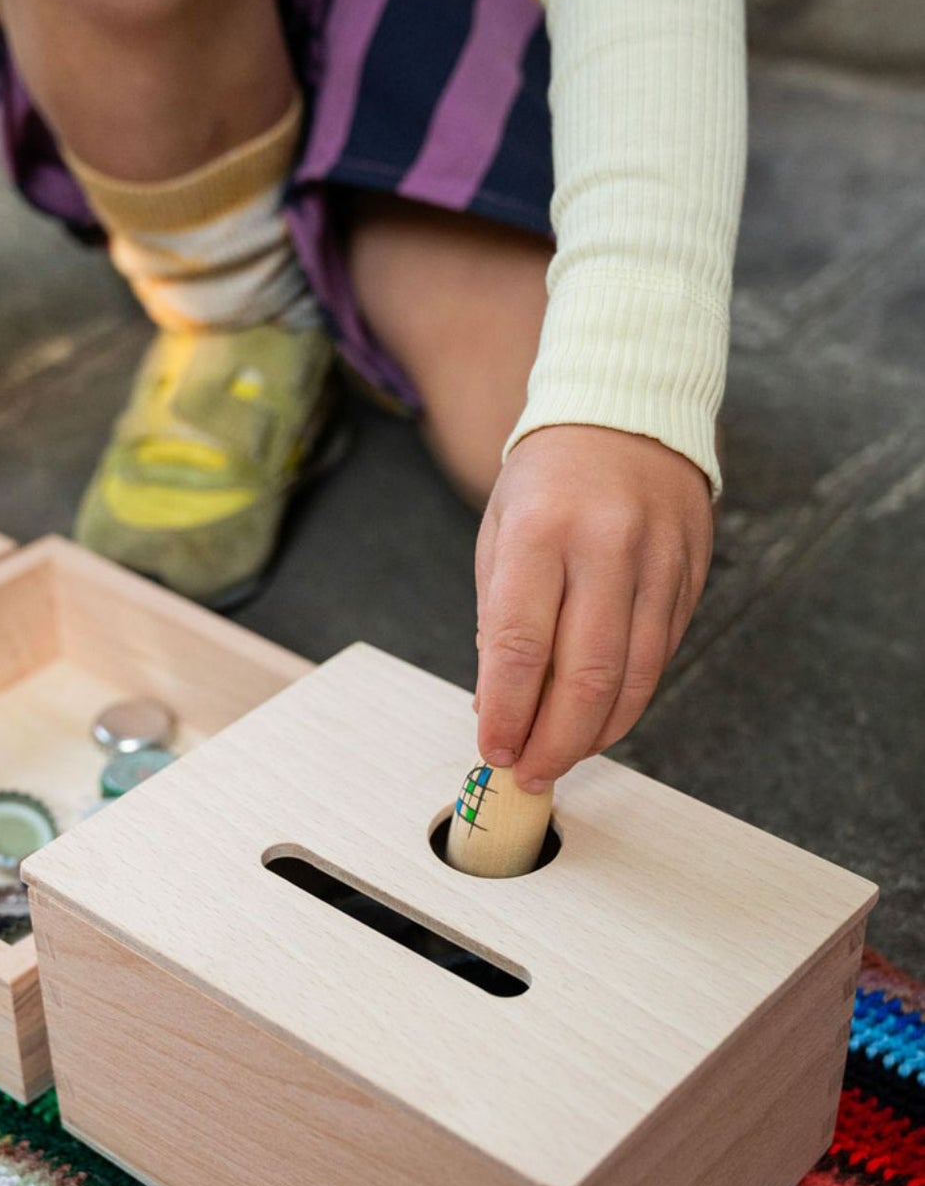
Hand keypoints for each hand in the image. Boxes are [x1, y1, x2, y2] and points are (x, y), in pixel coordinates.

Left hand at [473, 425, 712, 791]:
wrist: (625, 412)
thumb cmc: (546, 481)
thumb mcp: (498, 535)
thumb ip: (497, 619)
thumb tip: (497, 706)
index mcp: (540, 532)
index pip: (518, 644)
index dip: (507, 712)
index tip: (494, 752)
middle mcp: (605, 546)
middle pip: (585, 674)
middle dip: (554, 740)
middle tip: (529, 773)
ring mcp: (657, 560)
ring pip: (634, 676)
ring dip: (596, 733)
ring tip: (562, 758)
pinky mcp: (691, 574)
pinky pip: (661, 656)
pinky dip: (629, 701)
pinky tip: (600, 721)